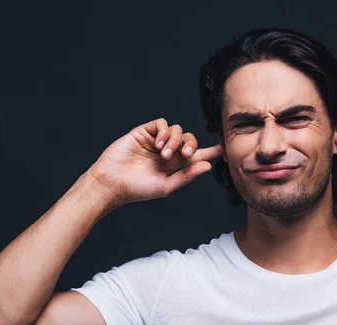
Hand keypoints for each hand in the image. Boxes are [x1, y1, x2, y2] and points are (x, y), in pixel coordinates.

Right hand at [87, 118, 222, 206]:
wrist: (112, 183)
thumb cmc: (137, 189)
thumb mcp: (166, 186)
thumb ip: (186, 176)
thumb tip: (207, 166)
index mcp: (175, 165)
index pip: (197, 155)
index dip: (211, 151)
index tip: (224, 148)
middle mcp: (168, 151)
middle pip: (189, 139)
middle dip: (191, 145)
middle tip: (184, 156)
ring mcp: (156, 141)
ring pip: (177, 130)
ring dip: (175, 140)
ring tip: (164, 155)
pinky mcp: (144, 132)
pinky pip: (161, 124)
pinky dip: (164, 132)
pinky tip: (158, 145)